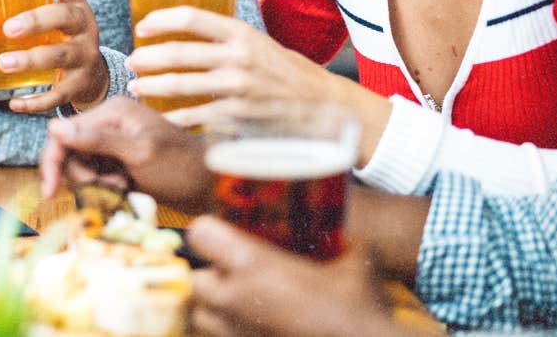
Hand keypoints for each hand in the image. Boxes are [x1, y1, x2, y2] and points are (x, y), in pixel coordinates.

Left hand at [0, 0, 107, 113]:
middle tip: (7, 28)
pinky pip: (59, 94)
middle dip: (36, 21)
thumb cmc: (57, 40)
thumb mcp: (44, 25)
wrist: (92, 78)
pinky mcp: (80, 85)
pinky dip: (36, 101)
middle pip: (66, 17)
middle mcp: (85, 27)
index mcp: (74, 4)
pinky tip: (15, 102)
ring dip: (31, 59)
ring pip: (61, 55)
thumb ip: (9, 20)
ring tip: (2, 63)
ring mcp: (85, 56)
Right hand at [38, 97, 208, 210]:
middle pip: (69, 153)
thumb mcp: (139, 153)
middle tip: (107, 188)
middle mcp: (110, 124)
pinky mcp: (121, 162)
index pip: (63, 133)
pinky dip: (104, 189)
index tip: (50, 191)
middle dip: (80, 176)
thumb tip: (54, 128)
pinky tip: (125, 191)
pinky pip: (96, 177)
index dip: (53, 162)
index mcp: (112, 112)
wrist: (213, 188)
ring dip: (94, 185)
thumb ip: (97, 140)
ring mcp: (116, 144)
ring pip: (81, 168)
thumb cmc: (182, 167)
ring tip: (121, 189)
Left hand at [127, 8, 385, 143]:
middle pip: (175, 53)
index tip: (142, 27)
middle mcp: (238, 58)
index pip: (190, 18)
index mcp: (242, 33)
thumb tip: (182, 34)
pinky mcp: (235, 118)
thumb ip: (225, 39)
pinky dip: (171, 117)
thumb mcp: (260, 44)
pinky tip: (159, 116)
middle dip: (145, 59)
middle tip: (132, 62)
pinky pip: (192, 117)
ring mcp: (236, 90)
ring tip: (137, 88)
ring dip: (150, 87)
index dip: (159, 21)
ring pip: (177, 86)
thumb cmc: (287, 74)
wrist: (325, 108)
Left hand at [188, 216, 407, 336]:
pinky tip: (257, 328)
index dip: (209, 230)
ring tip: (244, 303)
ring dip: (215, 307)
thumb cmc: (361, 307)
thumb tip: (343, 231)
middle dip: (211, 274)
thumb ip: (339, 241)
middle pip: (195, 280)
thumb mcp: (355, 260)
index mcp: (252, 266)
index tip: (224, 231)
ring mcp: (235, 335)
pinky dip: (232, 332)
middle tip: (236, 271)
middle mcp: (234, 300)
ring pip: (201, 317)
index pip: (199, 233)